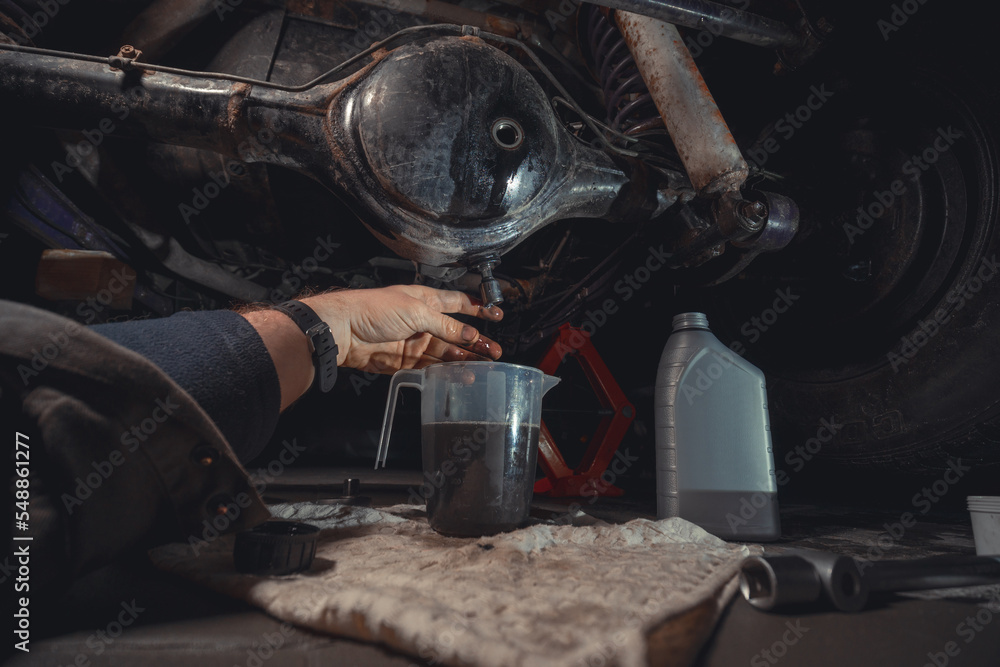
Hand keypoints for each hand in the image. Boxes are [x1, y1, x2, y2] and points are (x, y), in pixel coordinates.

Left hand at [302, 285, 502, 372]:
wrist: (344, 331)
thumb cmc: (374, 309)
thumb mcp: (416, 311)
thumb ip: (445, 325)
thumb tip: (470, 334)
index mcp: (425, 300)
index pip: (458, 303)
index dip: (477, 309)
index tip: (496, 315)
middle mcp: (422, 321)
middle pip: (456, 333)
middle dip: (476, 341)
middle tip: (495, 351)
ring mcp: (415, 342)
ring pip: (446, 352)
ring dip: (465, 359)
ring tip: (484, 366)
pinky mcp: (406, 361)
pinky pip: (431, 367)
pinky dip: (447, 372)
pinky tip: (461, 375)